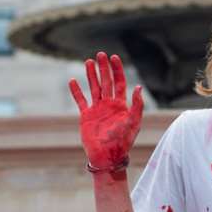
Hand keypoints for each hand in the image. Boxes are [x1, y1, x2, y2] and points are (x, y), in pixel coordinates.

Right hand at [69, 51, 143, 167]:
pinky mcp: (86, 116)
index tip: (114, 57)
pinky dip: (76, 91)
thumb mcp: (133, 123)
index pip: (119, 82)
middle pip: (106, 82)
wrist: (108, 156)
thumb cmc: (123, 142)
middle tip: (100, 54)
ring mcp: (97, 110)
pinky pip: (80, 101)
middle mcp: (109, 105)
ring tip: (88, 61)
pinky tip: (72, 80)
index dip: (117, 70)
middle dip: (104, 68)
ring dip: (91, 75)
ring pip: (93, 88)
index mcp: (121, 105)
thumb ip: (137, 105)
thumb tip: (138, 87)